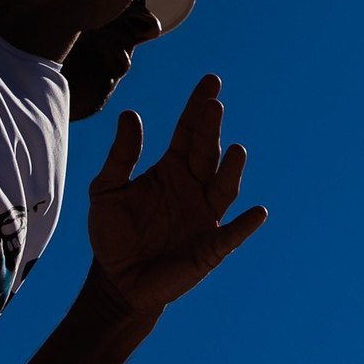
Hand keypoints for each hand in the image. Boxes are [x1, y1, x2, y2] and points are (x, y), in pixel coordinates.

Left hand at [85, 74, 265, 323]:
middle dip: (211, 129)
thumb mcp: (107, 190)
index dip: (198, 106)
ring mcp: (205, 217)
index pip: (187, 132)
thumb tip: (130, 115)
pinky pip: (231, 235)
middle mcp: (193, 187)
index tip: (211, 82)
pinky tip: (257, 213)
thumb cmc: (112, 234)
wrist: (116, 281)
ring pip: (223, 188)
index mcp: (171, 169)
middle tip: (214, 105)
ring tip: (235, 151)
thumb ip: (121, 156)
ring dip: (231, 171)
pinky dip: (245, 225)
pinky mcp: (209, 248)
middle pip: (206, 153)